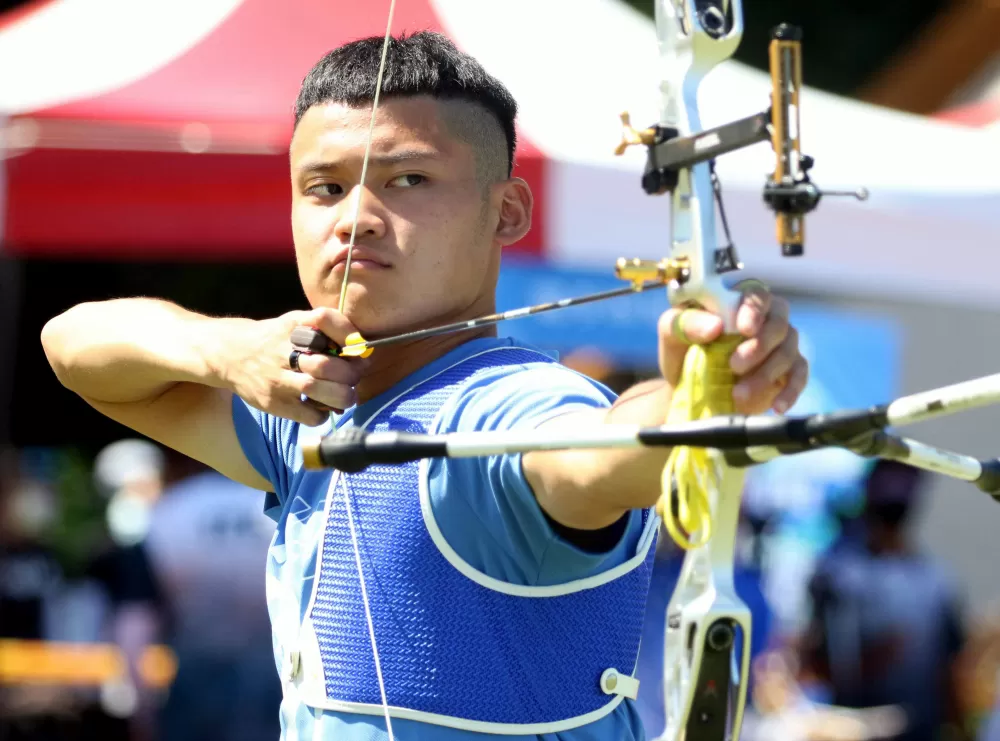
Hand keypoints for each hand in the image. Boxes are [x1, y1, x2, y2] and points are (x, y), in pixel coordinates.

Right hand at [216, 307, 367, 425]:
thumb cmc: (273, 339)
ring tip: (345, 395)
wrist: (228, 354)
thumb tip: (362, 352)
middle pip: (325, 363)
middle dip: (349, 374)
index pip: (324, 319)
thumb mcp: (294, 324)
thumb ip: (324, 331)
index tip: (359, 348)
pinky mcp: (273, 402)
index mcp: (292, 326)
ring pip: (316, 388)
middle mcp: (283, 349)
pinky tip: (322, 407)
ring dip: (341, 395)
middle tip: (354, 377)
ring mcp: (276, 378)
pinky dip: (323, 414)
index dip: (348, 334)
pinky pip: (308, 414)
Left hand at [657, 283, 807, 414]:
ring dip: (766, 374)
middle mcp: (766, 319)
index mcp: (739, 302)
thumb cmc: (682, 350)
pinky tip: (777, 406)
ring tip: (738, 394)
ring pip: (788, 352)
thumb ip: (685, 323)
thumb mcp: (672, 332)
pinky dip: (790, 391)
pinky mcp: (787, 371)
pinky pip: (799, 376)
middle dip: (760, 346)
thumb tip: (715, 326)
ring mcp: (780, 345)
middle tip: (734, 366)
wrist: (688, 386)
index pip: (758, 296)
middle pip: (779, 324)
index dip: (755, 310)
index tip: (744, 329)